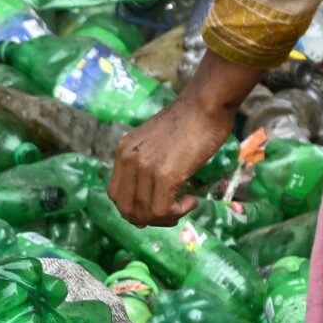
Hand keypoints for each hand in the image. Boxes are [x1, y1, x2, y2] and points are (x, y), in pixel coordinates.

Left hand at [109, 94, 235, 224]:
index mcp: (123, 151)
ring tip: (184, 206)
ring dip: (166, 217)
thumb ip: (147, 162)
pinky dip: (177, 212)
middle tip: (170, 215)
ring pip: (144, 212)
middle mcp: (128, 159)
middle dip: (147, 219)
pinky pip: (162, 209)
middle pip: (125, 208)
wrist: (207, 103)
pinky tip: (192, 201)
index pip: (116, 194)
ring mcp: (144, 167)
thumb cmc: (191, 120)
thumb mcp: (155, 141)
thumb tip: (152, 192)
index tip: (154, 210)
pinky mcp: (164, 174)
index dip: (133, 209)